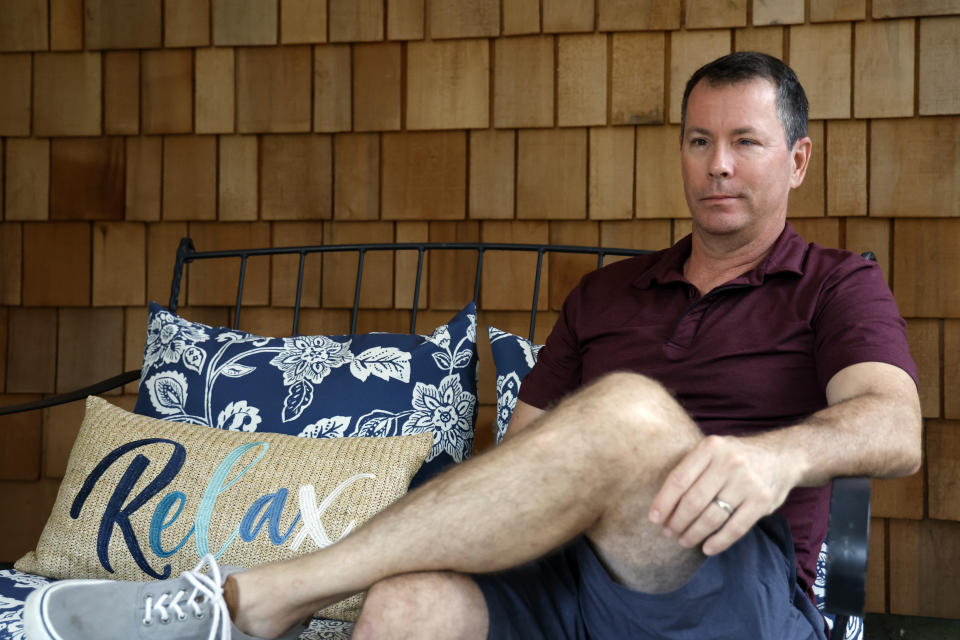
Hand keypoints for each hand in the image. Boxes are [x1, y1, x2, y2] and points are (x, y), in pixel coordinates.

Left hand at [648, 435, 795, 555]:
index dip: (663, 502)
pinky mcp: (762, 502)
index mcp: (710, 448)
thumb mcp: (714, 450)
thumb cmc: (736, 457)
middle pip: (693, 502)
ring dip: (694, 534)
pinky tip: (706, 548)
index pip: (679, 479)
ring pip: (712, 518)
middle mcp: (729, 463)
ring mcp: (747, 483)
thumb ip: (692, 469)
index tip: (654, 518)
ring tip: (684, 540)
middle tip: (669, 533)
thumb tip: (662, 503)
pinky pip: (734, 529)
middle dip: (677, 522)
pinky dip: (718, 542)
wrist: (783, 456)